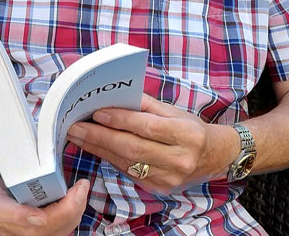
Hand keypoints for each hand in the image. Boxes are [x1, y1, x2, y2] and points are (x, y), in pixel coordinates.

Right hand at [0, 101, 89, 235]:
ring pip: (47, 234)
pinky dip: (67, 219)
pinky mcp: (24, 227)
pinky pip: (50, 232)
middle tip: (81, 187)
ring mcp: (14, 227)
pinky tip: (76, 200)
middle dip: (64, 213)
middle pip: (37, 230)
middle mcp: (3, 220)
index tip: (43, 213)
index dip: (27, 217)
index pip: (7, 215)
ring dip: (70, 217)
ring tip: (82, 191)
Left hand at [66, 94, 235, 194]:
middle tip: (75, 127)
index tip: (96, 113)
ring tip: (78, 136)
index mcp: (186, 135)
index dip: (120, 121)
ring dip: (99, 149)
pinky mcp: (160, 188)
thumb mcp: (175, 112)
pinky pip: (129, 172)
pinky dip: (110, 159)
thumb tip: (114, 99)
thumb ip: (146, 105)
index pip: (147, 127)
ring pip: (127, 163)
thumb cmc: (191, 129)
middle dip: (100, 137)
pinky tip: (96, 148)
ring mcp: (169, 178)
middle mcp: (179, 159)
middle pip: (132, 148)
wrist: (214, 157)